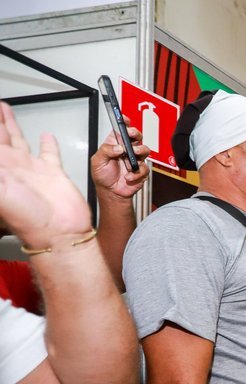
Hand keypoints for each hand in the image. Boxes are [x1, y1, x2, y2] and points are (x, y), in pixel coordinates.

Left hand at [0, 101, 91, 245]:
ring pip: (19, 139)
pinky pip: (50, 154)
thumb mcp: (0, 189)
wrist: (59, 232)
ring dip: (11, 124)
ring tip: (5, 108)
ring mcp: (33, 170)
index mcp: (0, 167)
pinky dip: (48, 144)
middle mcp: (13, 167)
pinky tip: (46, 135)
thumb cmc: (28, 218)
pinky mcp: (54, 174)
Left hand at [91, 117, 149, 200]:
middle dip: (135, 134)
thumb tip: (118, 147)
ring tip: (133, 156)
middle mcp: (126, 150)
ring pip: (145, 149)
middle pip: (136, 136)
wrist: (111, 192)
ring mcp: (135, 159)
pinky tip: (128, 176)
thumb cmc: (103, 175)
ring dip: (140, 151)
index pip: (121, 129)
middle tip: (132, 137)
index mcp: (115, 144)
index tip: (123, 118)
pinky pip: (144, 168)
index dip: (123, 122)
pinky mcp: (141, 170)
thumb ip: (106, 151)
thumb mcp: (97, 161)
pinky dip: (136, 173)